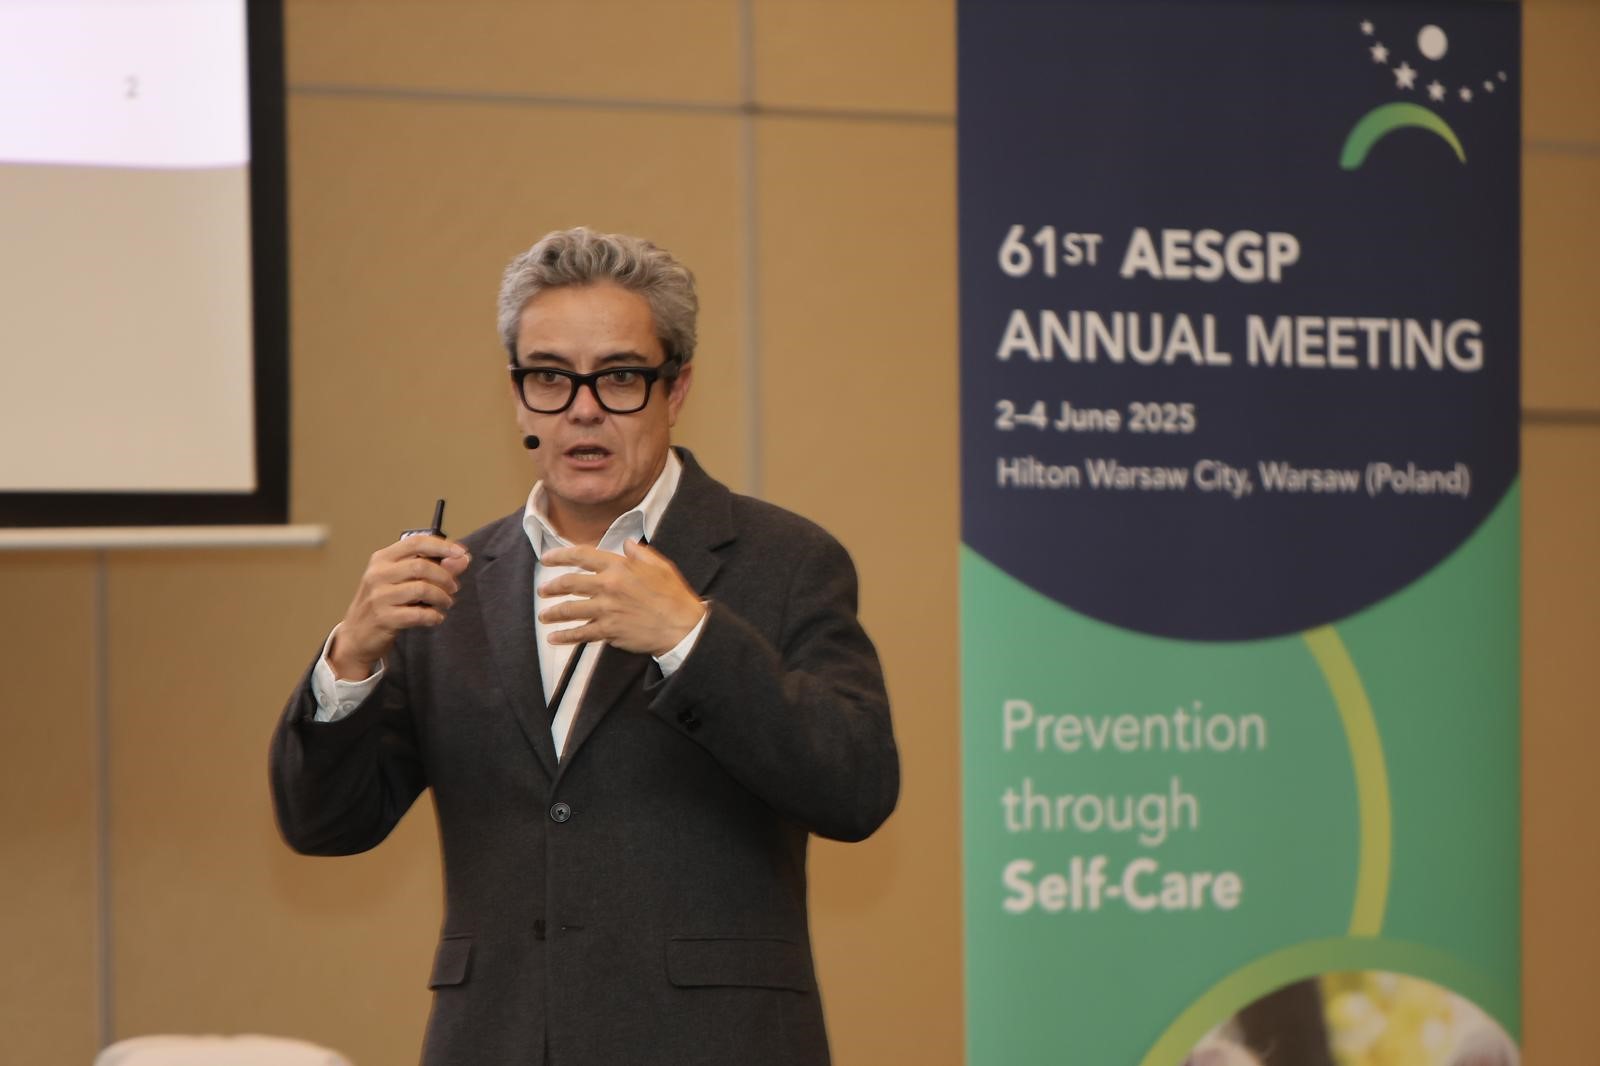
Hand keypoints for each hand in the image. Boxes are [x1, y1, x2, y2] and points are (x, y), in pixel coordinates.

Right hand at [330, 536, 471, 678]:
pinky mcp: (384, 618)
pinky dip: (433, 616)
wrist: (357, 634)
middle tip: (454, 587)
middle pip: (421, 566)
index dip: (443, 546)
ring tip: (446, 603)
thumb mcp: (403, 580)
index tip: (462, 553)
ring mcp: (379, 596)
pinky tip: (436, 617)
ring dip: (442, 597)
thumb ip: (434, 567)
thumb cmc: (384, 602)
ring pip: (422, 589)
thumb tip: (462, 558)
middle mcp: (378, 574)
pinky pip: (418, 614)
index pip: (416, 542)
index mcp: (382, 558)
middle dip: (445, 576)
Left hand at [538, 541, 705, 655]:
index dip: (560, 556)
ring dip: (553, 613)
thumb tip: (626, 543)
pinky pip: (581, 634)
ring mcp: (607, 609)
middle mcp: (609, 586)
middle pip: (570, 583)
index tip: (546, 558)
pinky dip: (566, 637)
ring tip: (544, 616)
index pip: (582, 555)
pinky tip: (555, 638)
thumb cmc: (674, 595)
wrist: (682, 627)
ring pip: (571, 609)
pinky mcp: (609, 630)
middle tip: (543, 590)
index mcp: (620, 566)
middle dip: (552, 587)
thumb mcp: (660, 566)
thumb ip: (640, 553)